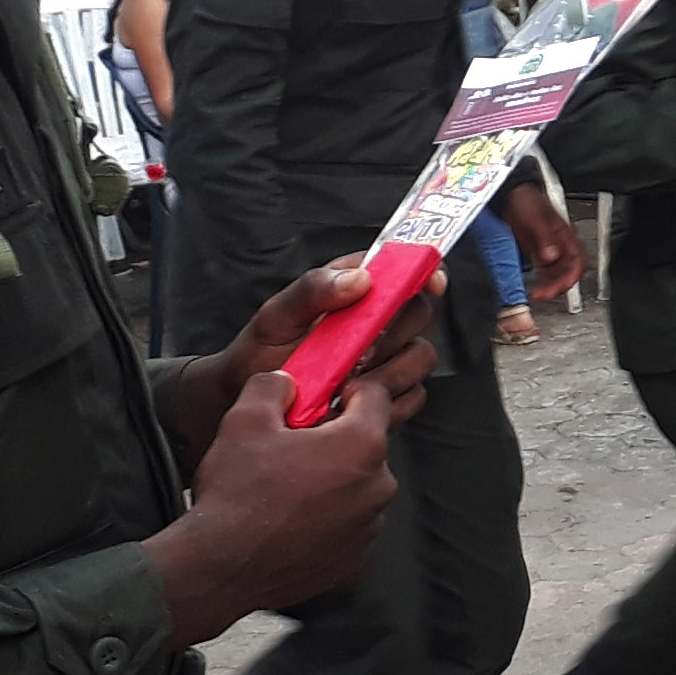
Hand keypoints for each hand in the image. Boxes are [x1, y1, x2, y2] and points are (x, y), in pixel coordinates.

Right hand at [148, 371, 406, 644]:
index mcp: (361, 445)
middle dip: (335, 440)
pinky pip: (346, 524)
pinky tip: (289, 518)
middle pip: (366, 446)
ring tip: (286, 487)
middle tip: (293, 445)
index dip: (348, 390)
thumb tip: (285, 383)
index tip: (326, 396)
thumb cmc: (236, 494)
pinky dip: (326, 517)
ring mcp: (367, 528)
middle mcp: (377, 487)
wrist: (220, 567)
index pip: (376, 397)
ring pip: (357, 487)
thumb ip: (273, 386)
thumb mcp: (245, 419)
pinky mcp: (353, 559)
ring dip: (331, 481)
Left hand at [161, 256, 437, 453]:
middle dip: (395, 334)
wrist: (244, 402)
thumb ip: (312, 289)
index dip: (425, 272)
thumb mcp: (276, 315)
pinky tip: (350, 405)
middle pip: (419, 316)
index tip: (431, 285)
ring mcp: (384, 360)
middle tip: (359, 350)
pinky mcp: (386, 398)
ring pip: (420, 359)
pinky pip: (411, 398)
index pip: (405, 269)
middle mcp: (376, 321)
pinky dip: (386, 404)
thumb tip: (361, 279)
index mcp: (355, 289)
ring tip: (346, 383)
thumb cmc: (259, 352)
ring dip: (389, 372)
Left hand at [500, 182, 587, 303]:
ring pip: (557, 274)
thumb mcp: (535, 216)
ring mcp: (550, 249)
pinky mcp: (539, 253)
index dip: (573, 275)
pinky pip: (545, 272)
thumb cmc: (526, 199)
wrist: (510, 194)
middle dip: (560, 285)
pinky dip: (542, 282)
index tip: (562, 285)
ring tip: (538, 294)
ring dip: (550, 287)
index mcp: (565, 234)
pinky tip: (535, 288)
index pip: (578, 259)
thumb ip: (545, 236)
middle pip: (569, 271)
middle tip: (546, 294)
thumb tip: (551, 255)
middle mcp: (560, 244)